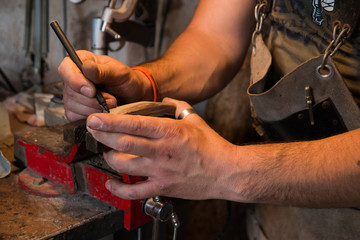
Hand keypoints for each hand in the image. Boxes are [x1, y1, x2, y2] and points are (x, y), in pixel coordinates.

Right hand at [58, 50, 151, 120]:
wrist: (132, 95)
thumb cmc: (126, 80)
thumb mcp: (119, 72)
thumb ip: (102, 71)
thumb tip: (87, 68)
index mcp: (82, 61)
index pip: (66, 69)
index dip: (76, 81)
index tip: (91, 91)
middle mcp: (74, 78)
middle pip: (71, 92)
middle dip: (93, 100)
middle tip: (110, 98)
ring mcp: (73, 95)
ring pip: (73, 106)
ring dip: (95, 109)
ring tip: (109, 103)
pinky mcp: (75, 110)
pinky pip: (76, 117)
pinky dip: (92, 117)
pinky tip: (102, 111)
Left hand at [86, 98, 236, 199]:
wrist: (226, 172)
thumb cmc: (211, 146)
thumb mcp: (195, 120)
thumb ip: (177, 107)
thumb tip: (164, 100)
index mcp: (170, 132)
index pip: (134, 124)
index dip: (110, 121)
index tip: (94, 118)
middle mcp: (162, 151)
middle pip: (123, 143)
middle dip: (102, 135)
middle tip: (91, 129)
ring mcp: (160, 171)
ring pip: (124, 165)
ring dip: (109, 157)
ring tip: (106, 150)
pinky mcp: (162, 188)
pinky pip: (134, 191)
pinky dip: (118, 189)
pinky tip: (111, 182)